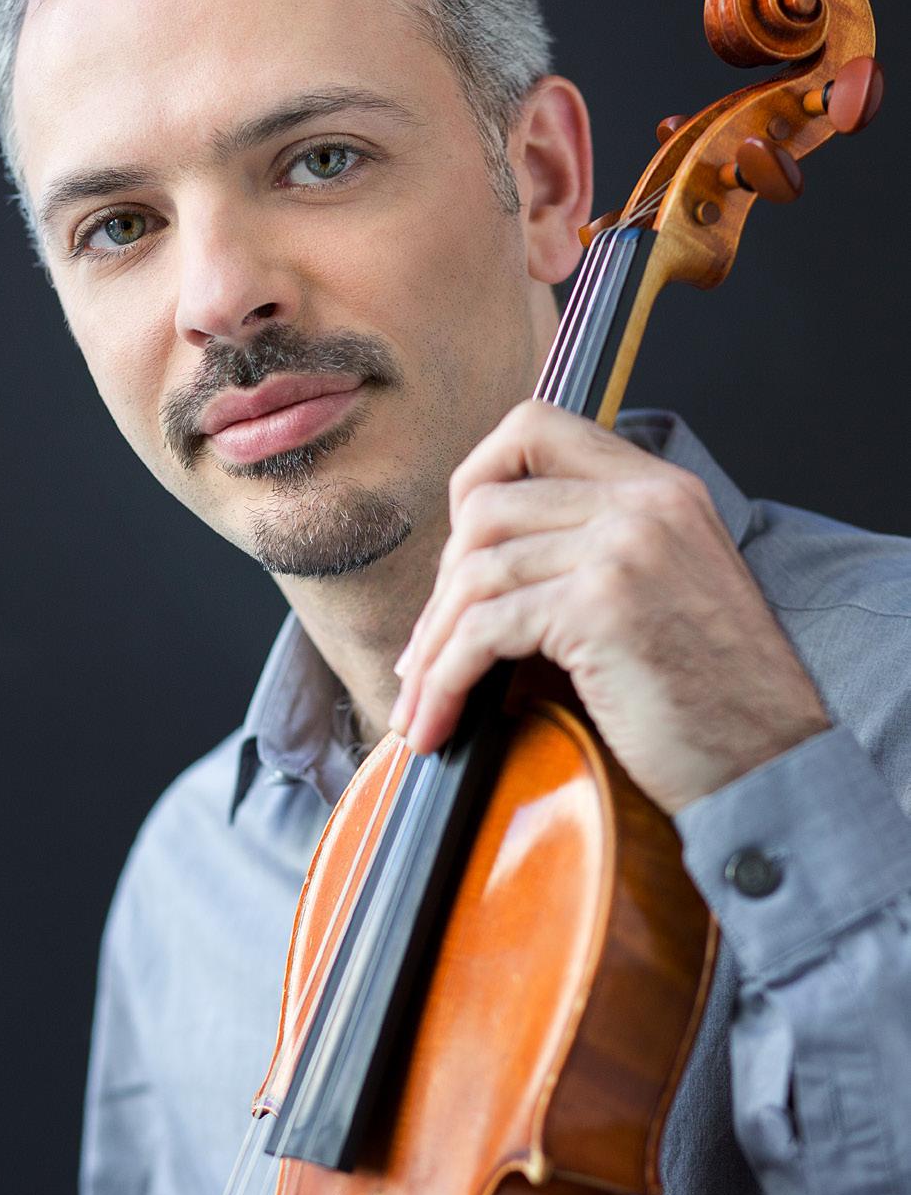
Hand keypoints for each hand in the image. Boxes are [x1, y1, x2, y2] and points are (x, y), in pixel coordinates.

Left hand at [389, 401, 829, 813]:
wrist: (774, 765)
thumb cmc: (714, 699)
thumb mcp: (667, 588)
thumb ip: (596, 549)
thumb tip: (479, 563)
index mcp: (660, 486)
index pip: (533, 429)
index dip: (473, 482)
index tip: (455, 558)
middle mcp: (643, 501)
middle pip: (485, 505)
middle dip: (439, 588)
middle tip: (426, 653)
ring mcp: (625, 548)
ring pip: (475, 572)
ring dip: (432, 646)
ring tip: (419, 703)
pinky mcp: (601, 607)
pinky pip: (485, 629)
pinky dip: (446, 679)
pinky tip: (438, 720)